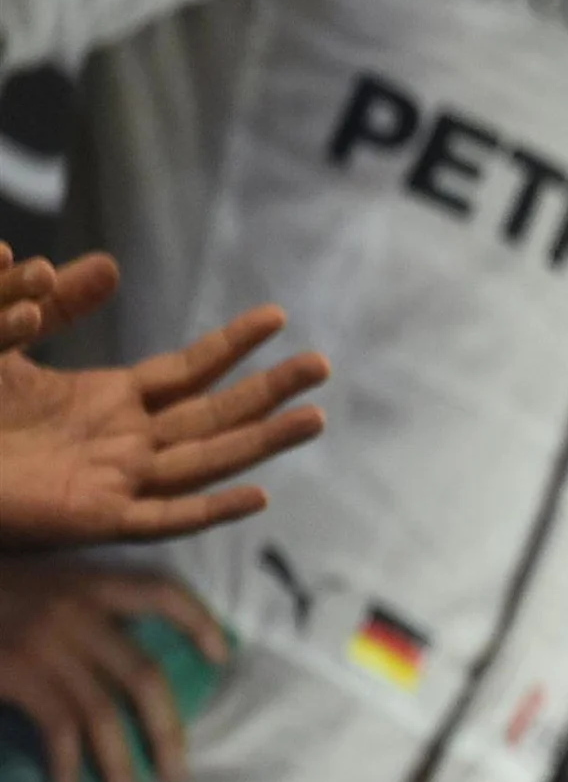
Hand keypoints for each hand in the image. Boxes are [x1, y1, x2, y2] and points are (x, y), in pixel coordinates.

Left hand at [0, 251, 331, 548]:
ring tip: (316, 419)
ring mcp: (116, 483)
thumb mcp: (5, 336)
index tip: (277, 316)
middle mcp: (125, 443)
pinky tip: (256, 495)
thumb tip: (106, 262)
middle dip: (270, 391)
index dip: (232, 345)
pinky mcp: (93, 519)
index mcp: (109, 403)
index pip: (189, 372)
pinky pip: (163, 519)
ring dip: (262, 443)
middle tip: (323, 366)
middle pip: (216, 415)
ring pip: (207, 462)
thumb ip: (54, 304)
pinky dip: (209, 511)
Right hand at [0, 563, 218, 781]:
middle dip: (167, 732)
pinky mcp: (18, 671)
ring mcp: (47, 643)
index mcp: (89, 583)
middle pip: (145, 677)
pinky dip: (69, 762)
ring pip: (104, 713)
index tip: (224, 658)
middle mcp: (77, 610)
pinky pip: (59, 726)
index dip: (198, 623)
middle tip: (178, 778)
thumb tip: (122, 676)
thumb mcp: (37, 588)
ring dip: (122, 765)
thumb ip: (80, 617)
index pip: (162, 593)